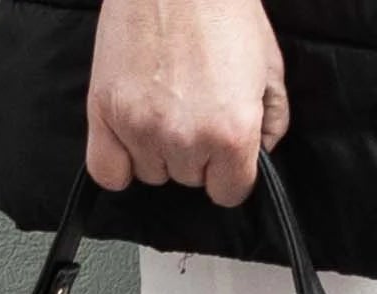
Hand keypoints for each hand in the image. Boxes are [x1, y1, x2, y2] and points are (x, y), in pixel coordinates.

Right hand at [85, 0, 288, 207]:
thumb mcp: (269, 67)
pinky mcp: (105, 112)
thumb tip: (262, 153)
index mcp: (232, 132)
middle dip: (195, 154)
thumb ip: (271, 120)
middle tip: (193, 108)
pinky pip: (108, 172)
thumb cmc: (221, 9)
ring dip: (157, 150)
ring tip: (163, 105)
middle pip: (189, 180)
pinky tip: (130, 137)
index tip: (224, 153)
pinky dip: (118, 163)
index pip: (229, 193)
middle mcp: (186, 138)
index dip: (229, 173)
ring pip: (151, 174)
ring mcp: (141, 127)